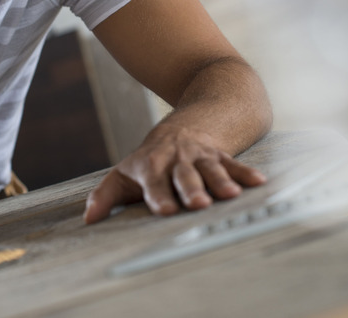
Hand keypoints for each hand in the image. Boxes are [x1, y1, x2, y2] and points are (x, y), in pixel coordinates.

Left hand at [83, 124, 266, 223]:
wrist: (182, 128)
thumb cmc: (149, 161)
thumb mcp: (124, 174)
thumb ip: (105, 197)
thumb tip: (88, 220)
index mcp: (151, 168)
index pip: (153, 183)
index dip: (158, 195)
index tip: (164, 210)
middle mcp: (176, 161)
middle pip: (184, 175)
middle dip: (191, 189)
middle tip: (198, 204)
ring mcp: (200, 157)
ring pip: (211, 169)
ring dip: (220, 181)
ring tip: (230, 195)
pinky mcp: (220, 157)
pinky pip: (234, 164)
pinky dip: (246, 173)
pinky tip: (259, 183)